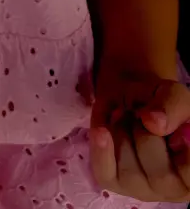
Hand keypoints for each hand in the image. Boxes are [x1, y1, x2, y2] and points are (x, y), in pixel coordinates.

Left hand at [90, 68, 189, 201]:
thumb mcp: (174, 95)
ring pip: (130, 169)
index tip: (182, 131)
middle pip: (160, 173)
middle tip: (144, 117)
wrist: (130, 98)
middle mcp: (173, 189)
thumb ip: (173, 105)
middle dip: (147, 134)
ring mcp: (142, 189)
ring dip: (125, 133)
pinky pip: (105, 172)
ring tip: (129, 119)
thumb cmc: (160, 102)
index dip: (187, 151)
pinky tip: (102, 131)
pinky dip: (102, 149)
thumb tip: (155, 123)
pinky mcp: (114, 182)